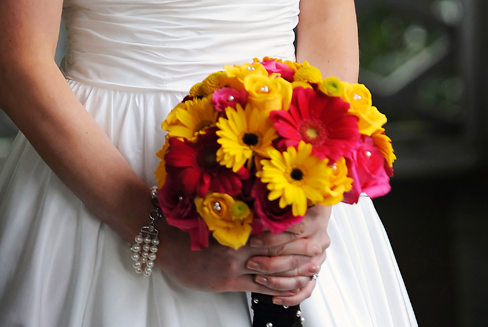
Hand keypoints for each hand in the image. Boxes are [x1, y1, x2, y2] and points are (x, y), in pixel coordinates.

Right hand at [156, 206, 330, 303]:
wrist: (164, 243)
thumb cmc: (189, 223)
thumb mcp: (214, 209)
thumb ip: (237, 208)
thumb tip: (259, 200)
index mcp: (237, 225)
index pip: (271, 227)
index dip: (293, 227)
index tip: (312, 223)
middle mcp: (238, 246)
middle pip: (278, 249)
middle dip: (301, 249)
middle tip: (322, 245)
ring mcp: (234, 266)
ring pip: (272, 270)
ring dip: (295, 269)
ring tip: (314, 267)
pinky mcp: (229, 282)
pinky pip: (259, 287)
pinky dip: (277, 287)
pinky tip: (290, 287)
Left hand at [245, 205, 331, 304]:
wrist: (314, 212)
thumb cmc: (295, 207)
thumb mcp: (285, 203)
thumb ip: (273, 209)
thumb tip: (253, 214)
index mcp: (316, 220)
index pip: (293, 233)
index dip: (271, 238)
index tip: (253, 241)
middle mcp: (320, 241)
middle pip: (294, 257)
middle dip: (270, 262)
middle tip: (251, 263)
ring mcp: (319, 258)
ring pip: (299, 277)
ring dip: (276, 280)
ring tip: (258, 278)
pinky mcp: (316, 272)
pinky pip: (306, 290)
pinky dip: (290, 297)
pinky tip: (274, 298)